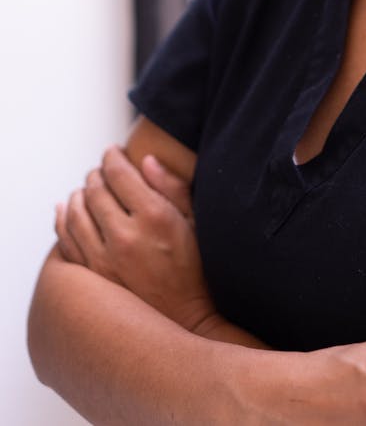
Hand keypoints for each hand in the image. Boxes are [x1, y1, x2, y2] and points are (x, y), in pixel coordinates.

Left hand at [55, 146, 216, 333]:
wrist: (185, 320)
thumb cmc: (196, 269)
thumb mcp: (195, 221)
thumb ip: (172, 187)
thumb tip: (146, 161)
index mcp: (154, 216)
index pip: (119, 173)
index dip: (113, 157)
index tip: (114, 152)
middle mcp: (125, 236)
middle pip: (95, 189)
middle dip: (96, 174)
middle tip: (102, 170)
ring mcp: (104, 259)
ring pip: (75, 212)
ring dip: (78, 194)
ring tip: (86, 189)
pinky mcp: (92, 278)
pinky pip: (66, 240)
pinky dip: (63, 220)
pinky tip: (67, 210)